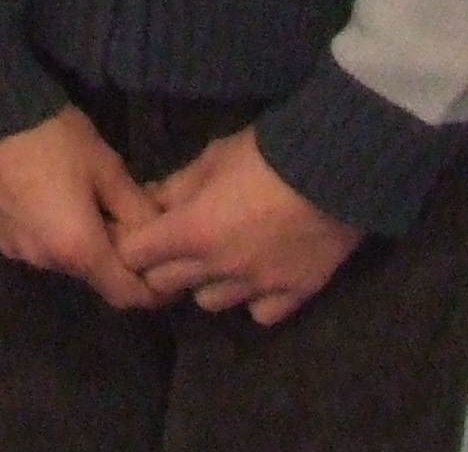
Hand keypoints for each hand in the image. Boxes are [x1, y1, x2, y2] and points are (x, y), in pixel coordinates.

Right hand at [0, 108, 160, 311]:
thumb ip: (136, 207)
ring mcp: (12, 248)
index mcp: (78, 250)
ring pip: (59, 256)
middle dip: (113, 252)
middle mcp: (44, 261)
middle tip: (125, 215)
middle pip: (91, 271)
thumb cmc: (52, 136)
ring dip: (77, 239)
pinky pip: (30, 241)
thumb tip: (157, 233)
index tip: (168, 273)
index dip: (152, 291)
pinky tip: (46, 192)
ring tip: (83, 198)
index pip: (125, 294)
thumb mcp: (106, 165)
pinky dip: (47, 229)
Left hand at [120, 126, 361, 323]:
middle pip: (164, 285)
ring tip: (219, 260)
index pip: (135, 255)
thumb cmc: (266, 154)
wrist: (335, 169)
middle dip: (161, 264)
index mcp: (190, 230)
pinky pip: (259, 313)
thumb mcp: (213, 157)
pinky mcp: (293, 294)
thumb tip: (149, 199)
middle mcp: (217, 267)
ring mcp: (256, 286)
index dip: (132, 243)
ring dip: (206, 283)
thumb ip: (177, 185)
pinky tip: (259, 276)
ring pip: (208, 303)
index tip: (139, 233)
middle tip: (174, 245)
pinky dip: (254, 298)